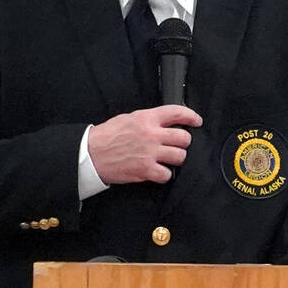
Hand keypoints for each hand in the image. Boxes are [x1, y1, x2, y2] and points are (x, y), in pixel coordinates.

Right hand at [86, 106, 201, 184]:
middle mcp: (151, 134)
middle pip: (184, 138)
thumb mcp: (128, 119)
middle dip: (183, 142)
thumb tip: (165, 122)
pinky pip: (167, 174)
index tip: (196, 121)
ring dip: (175, 159)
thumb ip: (148, 119)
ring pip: (180, 156)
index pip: (176, 112)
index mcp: (146, 118)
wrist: (91, 154)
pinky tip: (157, 171)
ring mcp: (149, 153)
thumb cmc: (107, 136)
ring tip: (166, 159)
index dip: (191, 116)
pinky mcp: (145, 170)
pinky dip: (164, 175)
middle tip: (176, 145)